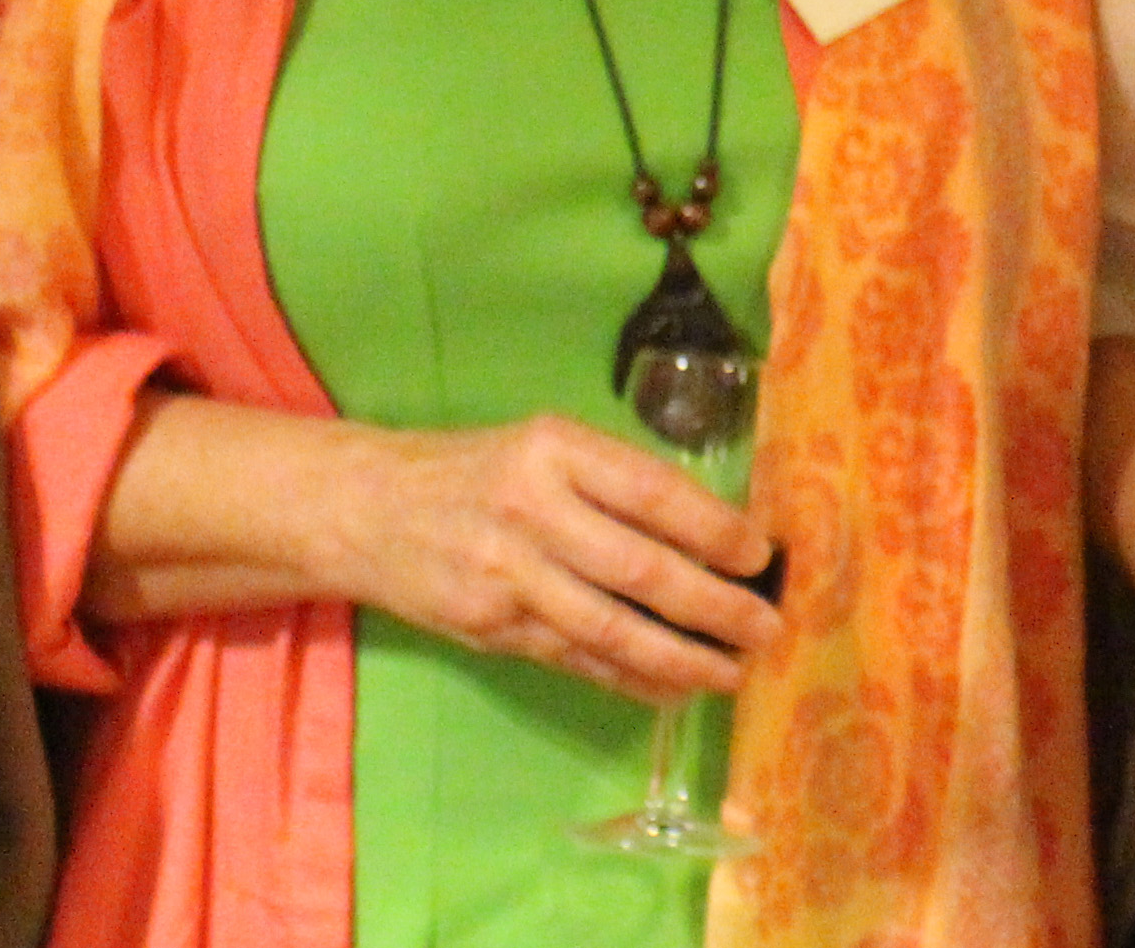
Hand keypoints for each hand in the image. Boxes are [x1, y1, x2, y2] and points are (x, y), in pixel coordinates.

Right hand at [314, 413, 784, 704]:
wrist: (367, 508)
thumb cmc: (475, 471)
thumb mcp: (542, 445)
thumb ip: (612, 481)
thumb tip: (711, 530)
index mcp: (554, 451)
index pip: (653, 493)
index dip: (714, 528)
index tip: (761, 554)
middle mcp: (533, 511)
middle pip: (640, 569)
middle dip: (714, 606)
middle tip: (767, 626)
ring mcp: (508, 576)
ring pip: (611, 628)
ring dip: (681, 658)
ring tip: (732, 671)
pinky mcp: (492, 628)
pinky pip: (576, 660)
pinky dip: (630, 678)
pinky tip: (673, 689)